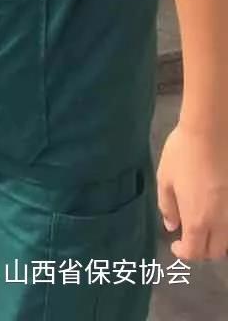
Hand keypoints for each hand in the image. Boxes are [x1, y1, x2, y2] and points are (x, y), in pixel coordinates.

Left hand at [157, 122, 227, 261]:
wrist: (210, 134)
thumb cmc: (182, 155)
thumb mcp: (165, 179)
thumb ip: (167, 207)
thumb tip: (172, 226)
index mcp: (197, 220)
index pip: (194, 252)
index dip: (183, 254)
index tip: (174, 245)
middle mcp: (220, 223)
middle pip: (214, 252)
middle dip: (200, 251)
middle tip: (187, 238)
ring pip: (227, 241)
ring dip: (214, 241)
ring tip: (200, 227)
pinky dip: (223, 228)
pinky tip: (213, 214)